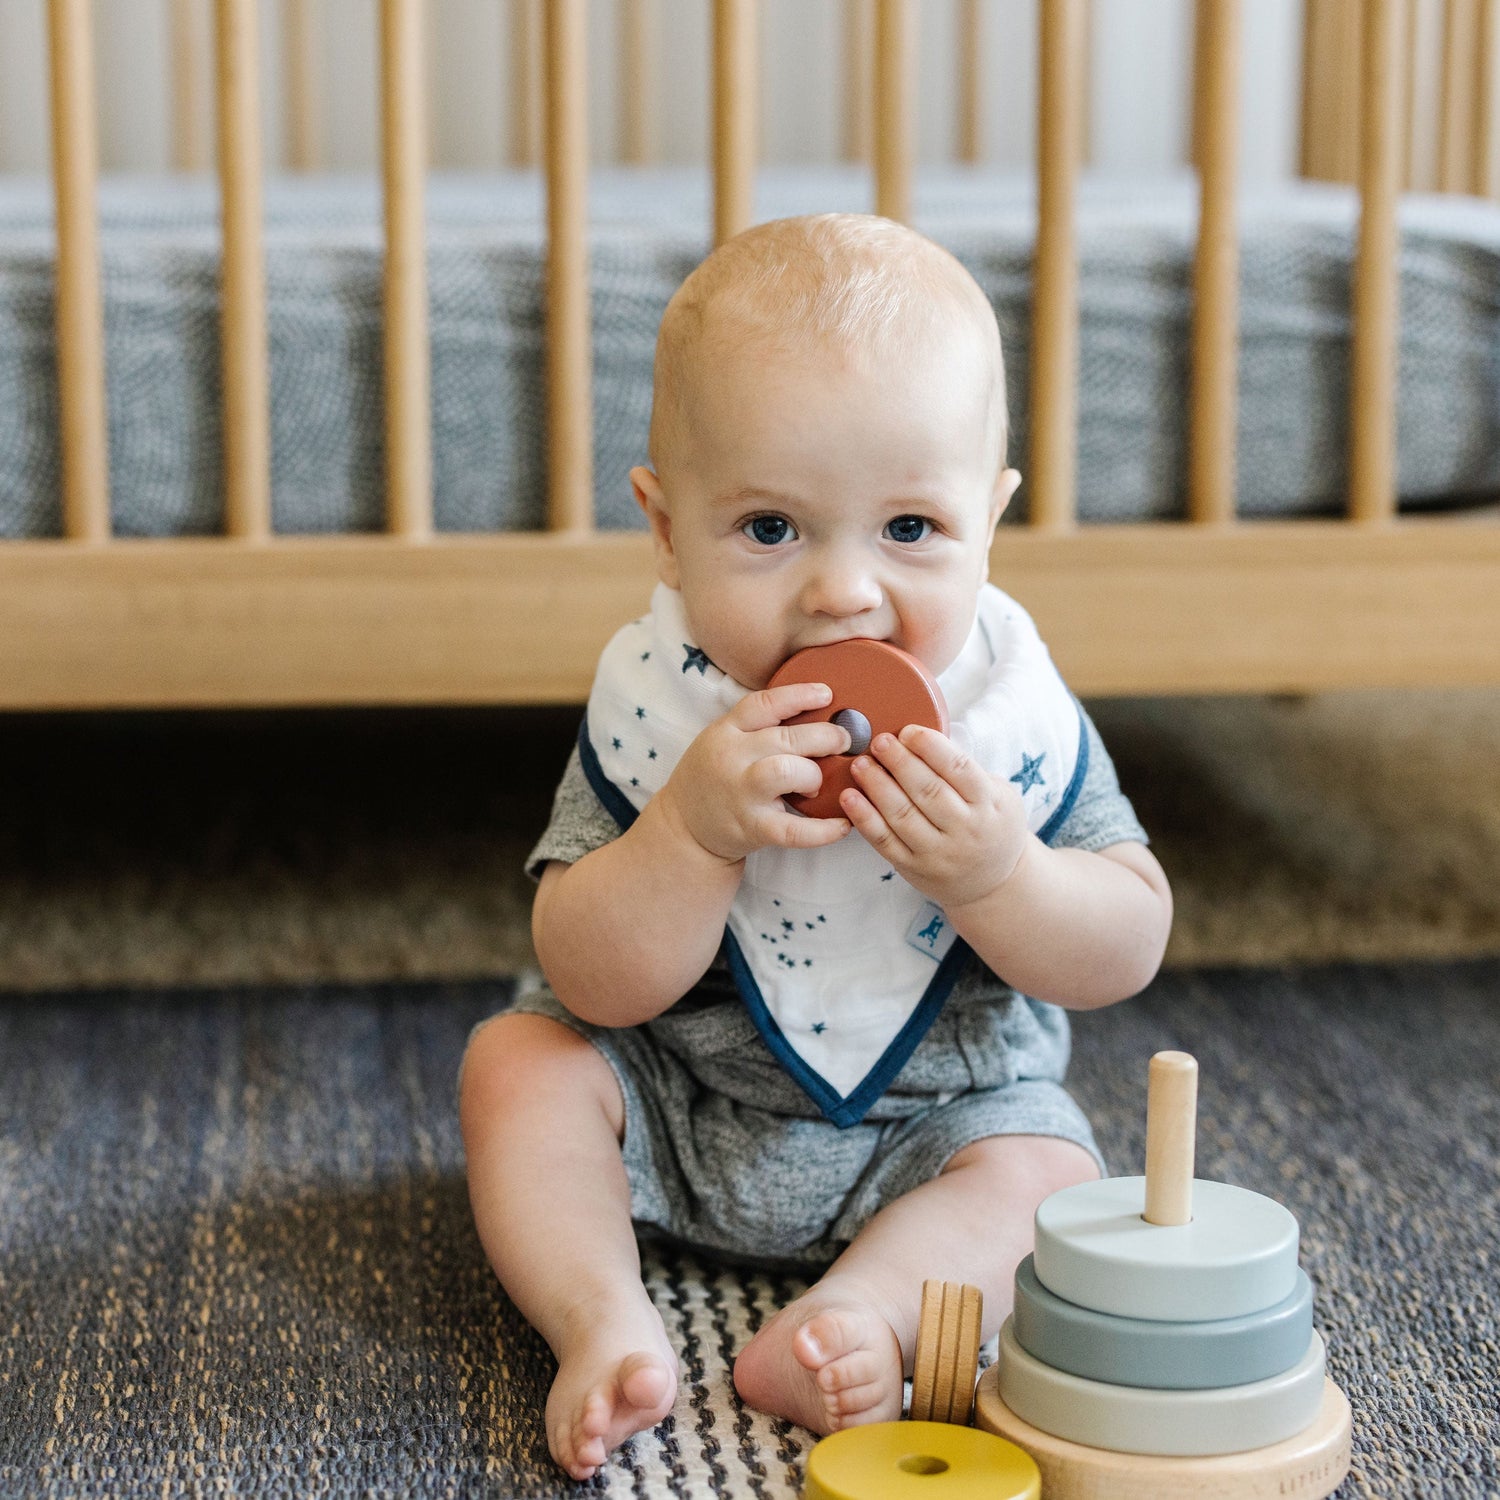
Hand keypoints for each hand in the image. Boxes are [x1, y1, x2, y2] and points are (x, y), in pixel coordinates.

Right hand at [658, 682, 852, 862]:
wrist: (683, 827)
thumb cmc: (712, 777)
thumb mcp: (721, 740)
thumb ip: (755, 726)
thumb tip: (813, 710)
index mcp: (725, 732)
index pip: (764, 704)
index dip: (799, 696)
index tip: (827, 694)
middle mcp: (732, 759)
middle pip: (785, 738)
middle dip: (824, 737)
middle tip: (843, 740)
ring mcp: (742, 795)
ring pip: (787, 772)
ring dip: (813, 775)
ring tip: (817, 784)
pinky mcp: (753, 828)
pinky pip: (795, 829)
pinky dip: (824, 830)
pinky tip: (842, 825)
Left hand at [840, 724, 1029, 910]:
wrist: (994, 884)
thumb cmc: (992, 827)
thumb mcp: (1000, 796)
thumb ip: (968, 771)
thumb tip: (923, 738)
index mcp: (989, 804)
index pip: (959, 769)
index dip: (931, 747)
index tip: (908, 731)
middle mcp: (965, 830)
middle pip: (927, 790)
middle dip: (899, 762)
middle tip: (879, 741)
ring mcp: (938, 853)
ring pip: (902, 815)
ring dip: (877, 786)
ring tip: (860, 764)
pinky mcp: (914, 868)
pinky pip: (884, 841)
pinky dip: (864, 819)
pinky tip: (849, 798)